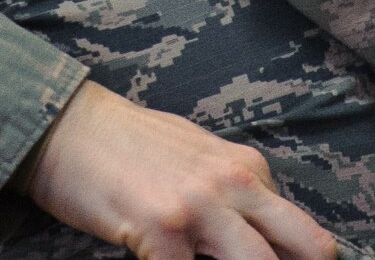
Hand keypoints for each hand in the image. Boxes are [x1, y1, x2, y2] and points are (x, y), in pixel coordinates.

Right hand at [28, 82, 337, 259]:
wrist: (70, 127)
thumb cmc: (130, 146)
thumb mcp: (200, 159)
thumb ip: (235, 193)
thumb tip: (266, 233)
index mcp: (248, 169)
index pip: (302, 232)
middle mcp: (234, 184)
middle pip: (304, 247)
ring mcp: (200, 207)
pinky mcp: (161, 228)